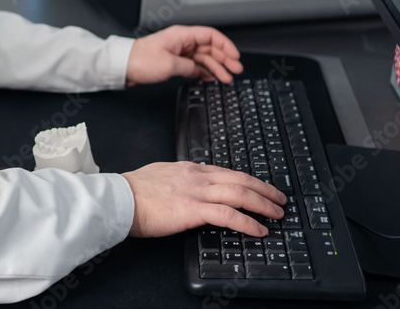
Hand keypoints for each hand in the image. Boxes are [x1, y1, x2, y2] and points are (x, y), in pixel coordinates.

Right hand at [121, 162, 286, 237]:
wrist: (119, 198)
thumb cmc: (133, 191)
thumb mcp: (160, 176)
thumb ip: (177, 179)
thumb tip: (186, 188)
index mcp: (189, 169)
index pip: (227, 172)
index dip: (248, 180)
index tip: (259, 188)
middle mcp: (197, 176)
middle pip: (241, 179)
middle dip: (265, 189)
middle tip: (280, 199)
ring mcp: (196, 191)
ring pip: (240, 193)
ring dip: (263, 204)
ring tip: (277, 214)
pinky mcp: (193, 209)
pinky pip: (229, 215)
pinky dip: (248, 223)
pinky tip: (259, 230)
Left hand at [126, 25, 242, 85]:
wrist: (122, 67)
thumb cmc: (140, 61)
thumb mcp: (169, 65)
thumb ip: (189, 67)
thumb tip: (200, 70)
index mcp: (182, 36)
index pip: (211, 36)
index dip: (226, 46)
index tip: (236, 57)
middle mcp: (182, 42)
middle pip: (210, 48)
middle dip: (225, 59)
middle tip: (236, 70)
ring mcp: (178, 52)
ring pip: (203, 58)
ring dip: (216, 68)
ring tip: (227, 78)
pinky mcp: (174, 61)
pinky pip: (194, 65)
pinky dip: (203, 72)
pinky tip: (211, 78)